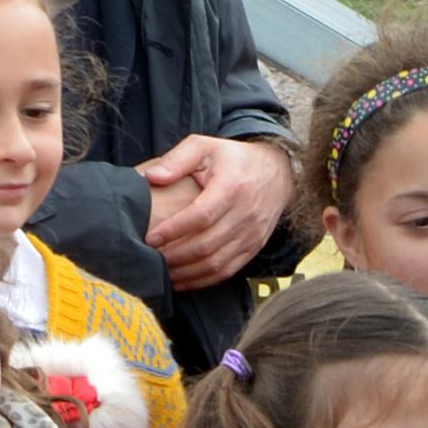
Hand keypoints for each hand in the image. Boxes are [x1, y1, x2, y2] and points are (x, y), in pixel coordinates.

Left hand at [138, 134, 294, 290]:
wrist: (277, 173)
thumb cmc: (233, 159)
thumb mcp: (205, 147)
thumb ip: (176, 159)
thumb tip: (151, 177)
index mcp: (232, 186)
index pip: (201, 215)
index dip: (174, 230)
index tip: (150, 237)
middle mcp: (246, 213)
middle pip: (207, 245)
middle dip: (174, 255)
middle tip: (150, 257)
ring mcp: (252, 234)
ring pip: (216, 263)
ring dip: (186, 272)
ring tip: (162, 270)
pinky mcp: (254, 247)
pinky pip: (227, 271)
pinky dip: (202, 280)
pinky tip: (182, 279)